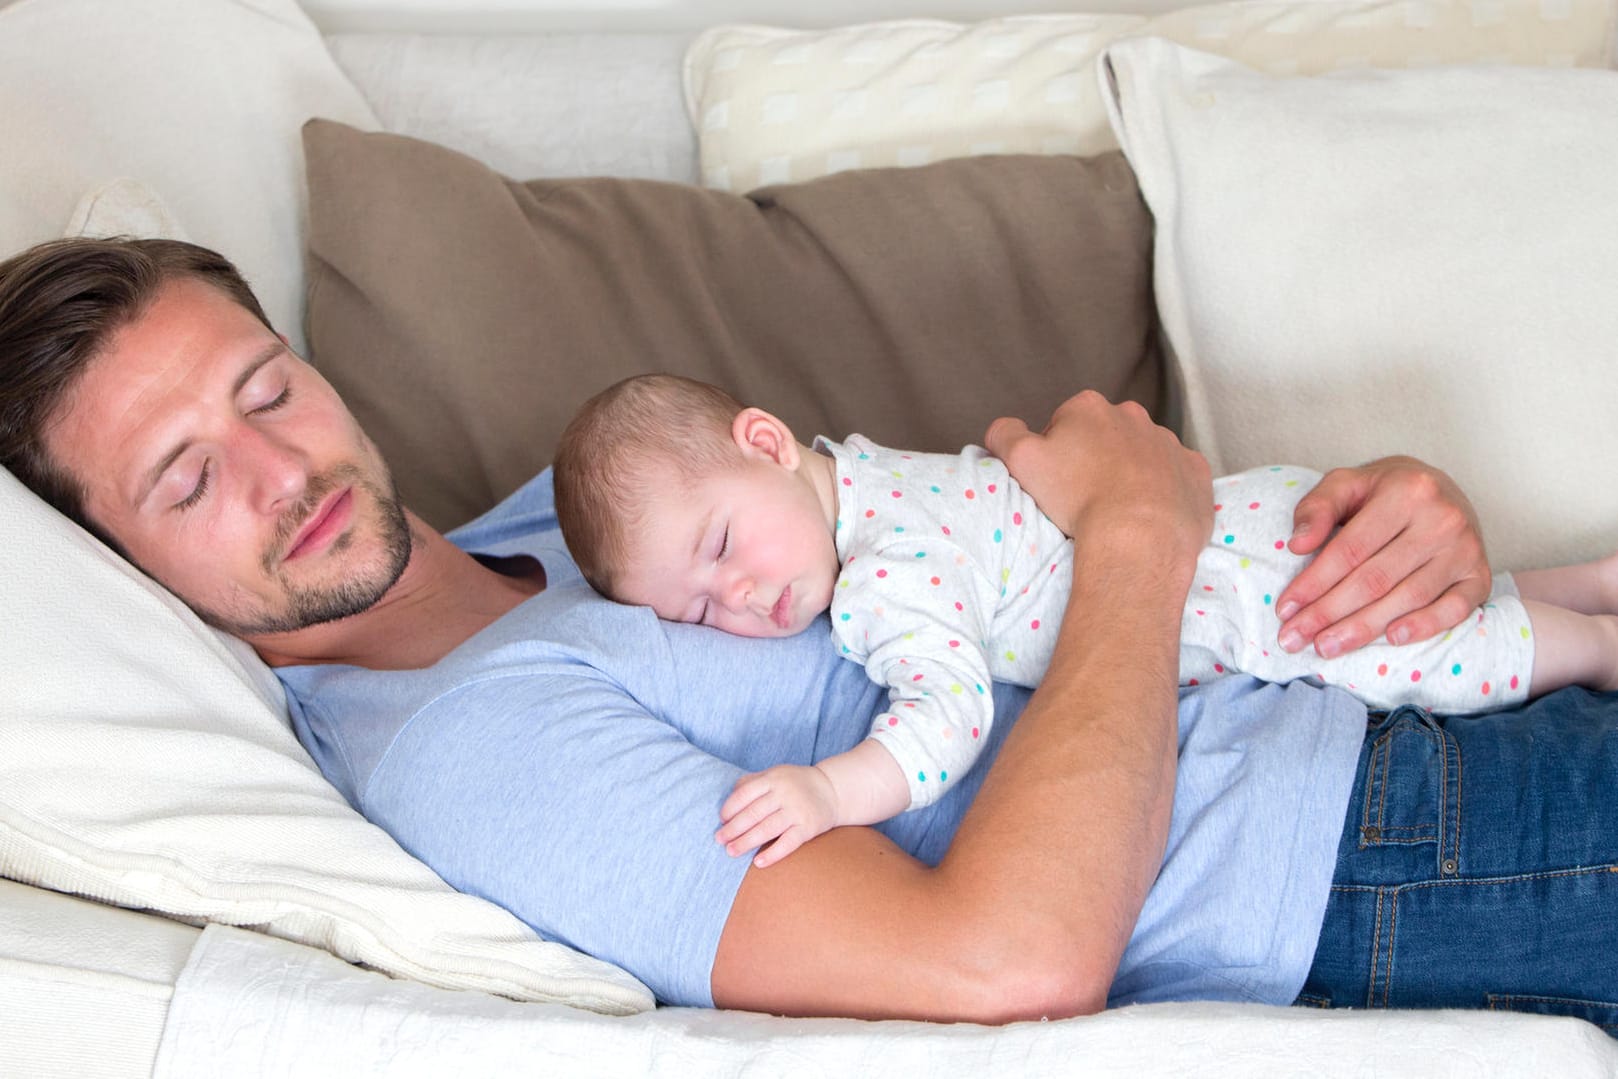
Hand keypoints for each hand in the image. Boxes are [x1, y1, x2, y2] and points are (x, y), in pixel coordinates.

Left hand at [717, 764, 840, 867]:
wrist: (833, 790)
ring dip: (746, 842)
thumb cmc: (796, 784)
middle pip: (753, 813)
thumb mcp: (775, 774)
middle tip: (719, 840)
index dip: (730, 808)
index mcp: (773, 778)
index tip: (722, 820)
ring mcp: (797, 811)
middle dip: (734, 828)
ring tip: (731, 852)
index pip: (745, 793)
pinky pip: (788, 843)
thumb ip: (752, 782)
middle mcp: (785, 793)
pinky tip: (758, 862)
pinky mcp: (808, 828)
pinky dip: (773, 854)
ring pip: (767, 829)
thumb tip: (729, 799)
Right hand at [986, 390, 1211, 570]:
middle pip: (1105, 436)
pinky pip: (1177, 477)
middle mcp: (1133, 416)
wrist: (1139, 537)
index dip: (1055, 455)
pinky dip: (1165, 492)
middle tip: (1085, 499)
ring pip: (1142, 455)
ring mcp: (1169, 443)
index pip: (1062, 425)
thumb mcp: (1020, 462)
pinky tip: (1151, 515)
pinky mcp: (1195, 471)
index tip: (1056, 484)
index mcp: (1088, 408)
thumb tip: (1002, 427)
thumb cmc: (1077, 498)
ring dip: (1131, 475)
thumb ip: (1004, 434)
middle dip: (1095, 460)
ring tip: (1119, 512)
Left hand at [1274, 456, 1489, 657]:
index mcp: (1407, 491)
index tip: (1284, 608)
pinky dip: (1424, 626)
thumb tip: (1297, 544)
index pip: (1350, 549)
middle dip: (1329, 613)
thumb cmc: (1384, 491)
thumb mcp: (1347, 483)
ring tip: (1326, 646)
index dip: (1314, 582)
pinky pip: (1455, 609)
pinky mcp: (1479, 575)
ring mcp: (1465, 550)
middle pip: (1375, 578)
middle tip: (1294, 638)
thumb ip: (1317, 508)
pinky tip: (1391, 639)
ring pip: (1408, 598)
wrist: (1440, 490)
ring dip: (1364, 628)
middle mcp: (1442, 520)